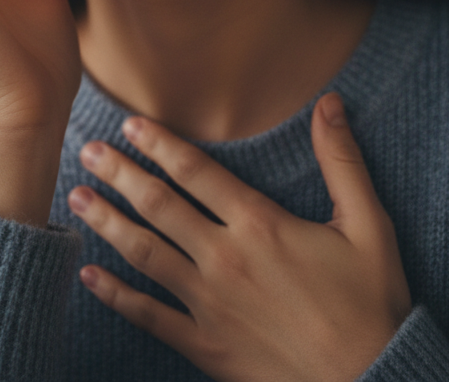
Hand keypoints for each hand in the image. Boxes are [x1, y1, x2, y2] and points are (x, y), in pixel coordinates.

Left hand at [67, 93, 410, 381]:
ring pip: (145, 254)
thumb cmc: (372, 305)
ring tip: (76, 198)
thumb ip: (342, 161)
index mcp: (260, 224)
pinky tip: (88, 275)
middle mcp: (226, 259)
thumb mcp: (369, 226)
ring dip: (107, 223)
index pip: (195, 171)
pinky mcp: (206, 346)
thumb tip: (330, 102)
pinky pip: (150, 317)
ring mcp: (210, 304)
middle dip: (119, 174)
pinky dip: (116, 295)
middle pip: (159, 205)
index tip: (129, 124)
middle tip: (87, 151)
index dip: (158, 143)